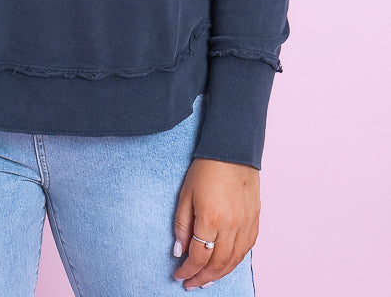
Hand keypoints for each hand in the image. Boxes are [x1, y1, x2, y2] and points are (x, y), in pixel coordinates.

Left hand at [173, 157, 259, 288]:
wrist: (233, 150)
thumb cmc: (206, 169)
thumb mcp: (186, 194)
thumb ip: (182, 225)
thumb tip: (179, 252)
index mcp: (211, 219)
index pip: (198, 256)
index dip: (187, 270)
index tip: (178, 274)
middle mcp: (231, 226)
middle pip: (217, 265)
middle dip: (202, 278)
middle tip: (190, 284)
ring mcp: (246, 225)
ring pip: (233, 261)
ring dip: (218, 275)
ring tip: (205, 280)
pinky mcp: (255, 221)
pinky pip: (246, 250)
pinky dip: (234, 261)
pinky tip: (225, 264)